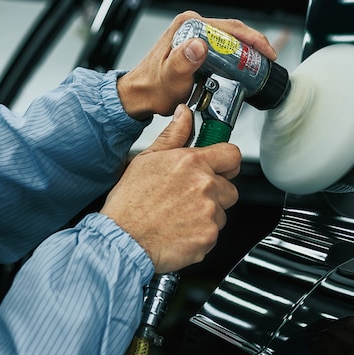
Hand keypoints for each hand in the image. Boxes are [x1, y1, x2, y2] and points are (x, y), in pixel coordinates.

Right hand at [99, 104, 240, 272]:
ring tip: (180, 217)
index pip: (232, 155)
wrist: (121, 239)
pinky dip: (201, 235)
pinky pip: (214, 233)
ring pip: (222, 212)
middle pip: (230, 188)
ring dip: (208, 215)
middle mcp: (204, 185)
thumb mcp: (147, 159)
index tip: (220, 169)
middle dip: (216, 194)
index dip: (227, 163)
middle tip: (190, 199)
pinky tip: (180, 231)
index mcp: (191, 162)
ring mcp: (209, 212)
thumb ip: (173, 135)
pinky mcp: (209, 236)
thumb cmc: (129, 203)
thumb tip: (184, 115)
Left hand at [117, 10, 277, 118]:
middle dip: (254, 45)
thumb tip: (199, 45)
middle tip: (268, 61)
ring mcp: (194, 35)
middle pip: (233, 31)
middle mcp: (191, 26)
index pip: (229, 27)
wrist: (141, 96)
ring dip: (247, 51)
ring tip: (259, 66)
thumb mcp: (170, 77)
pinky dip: (237, 56)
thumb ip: (182, 61)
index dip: (253, 40)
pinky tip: (243, 67)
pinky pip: (223, 47)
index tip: (266, 53)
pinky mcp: (196, 45)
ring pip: (230, 39)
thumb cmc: (153, 88)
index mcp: (187, 26)